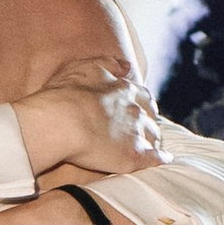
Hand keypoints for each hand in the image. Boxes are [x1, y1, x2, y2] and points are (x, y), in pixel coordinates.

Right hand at [15, 60, 160, 176]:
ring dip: (154, 140)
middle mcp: (134, 110)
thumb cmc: (64, 95)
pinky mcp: (134, 155)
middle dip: (150, 123)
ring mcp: (136, 132)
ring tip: (151, 147)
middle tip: (146, 129)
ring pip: (154, 137)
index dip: (143, 104)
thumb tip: (126, 66)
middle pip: (150, 118)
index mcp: (123, 90)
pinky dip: (161, 159)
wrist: (60, 122)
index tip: (142, 109)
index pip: (143, 97)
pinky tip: (163, 161)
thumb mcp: (84, 68)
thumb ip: (107, 64)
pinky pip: (155, 158)